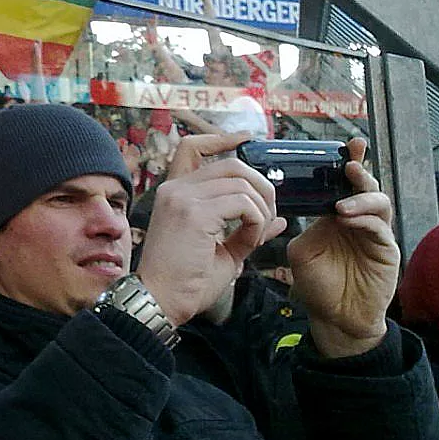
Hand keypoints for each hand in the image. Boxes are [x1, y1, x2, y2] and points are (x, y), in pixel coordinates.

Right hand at [136, 133, 283, 324]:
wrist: (160, 300)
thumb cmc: (185, 282)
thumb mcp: (222, 252)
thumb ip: (247, 232)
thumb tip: (278, 221)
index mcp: (174, 193)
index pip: (192, 148)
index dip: (221, 139)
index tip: (246, 140)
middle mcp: (175, 189)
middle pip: (231, 164)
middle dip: (261, 185)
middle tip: (268, 213)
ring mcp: (182, 198)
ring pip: (241, 183)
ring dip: (261, 208)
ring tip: (256, 234)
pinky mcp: (194, 213)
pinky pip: (243, 205)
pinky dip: (256, 221)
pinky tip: (249, 240)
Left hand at [287, 138, 396, 357]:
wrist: (335, 316)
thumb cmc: (317, 283)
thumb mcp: (299, 250)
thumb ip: (299, 226)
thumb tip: (293, 204)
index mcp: (336, 215)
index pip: (342, 183)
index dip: (345, 163)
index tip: (344, 145)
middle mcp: (358, 219)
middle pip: (365, 186)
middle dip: (359, 169)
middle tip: (350, 161)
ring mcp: (374, 233)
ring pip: (378, 202)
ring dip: (361, 197)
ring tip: (341, 203)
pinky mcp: (386, 250)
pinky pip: (379, 228)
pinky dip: (364, 219)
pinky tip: (348, 219)